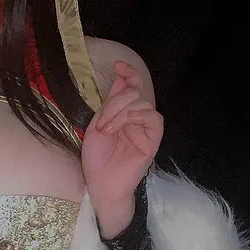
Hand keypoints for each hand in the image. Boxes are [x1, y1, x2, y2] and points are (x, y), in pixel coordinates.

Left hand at [82, 60, 163, 211]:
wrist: (100, 184)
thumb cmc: (96, 159)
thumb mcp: (98, 124)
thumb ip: (110, 102)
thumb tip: (120, 77)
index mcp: (124, 113)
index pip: (133, 87)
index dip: (129, 73)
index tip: (117, 66)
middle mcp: (137, 119)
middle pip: (135, 92)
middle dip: (115, 101)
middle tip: (101, 122)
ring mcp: (146, 129)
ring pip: (143, 103)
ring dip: (120, 111)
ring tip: (106, 129)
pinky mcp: (153, 140)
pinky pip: (153, 118)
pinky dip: (133, 117)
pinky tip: (118, 128)